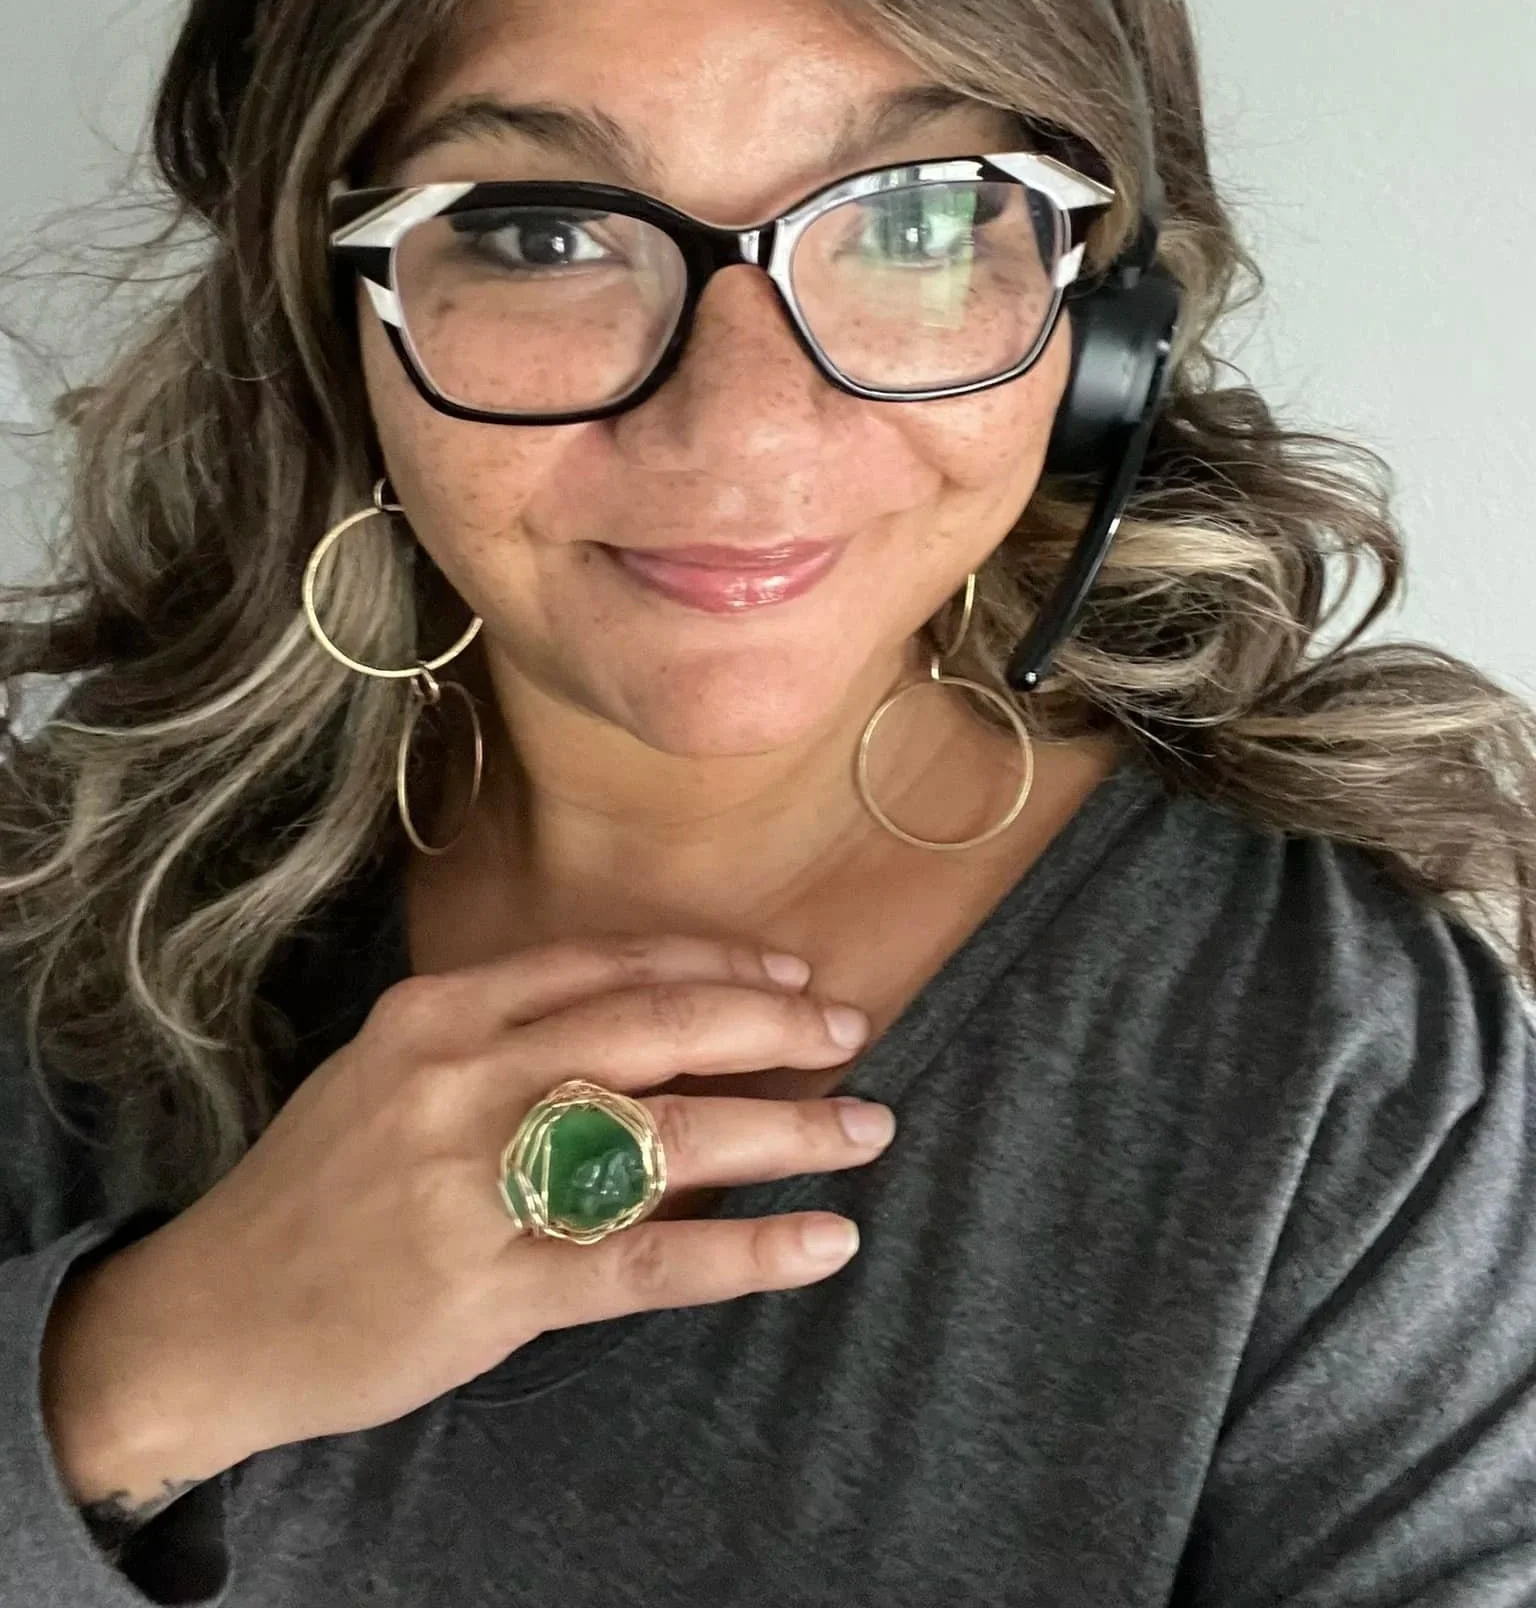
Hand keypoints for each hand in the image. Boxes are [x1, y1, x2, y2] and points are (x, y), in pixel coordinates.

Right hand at [50, 933, 889, 1481]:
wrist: (211, 1317)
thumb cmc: (321, 1186)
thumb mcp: (394, 1076)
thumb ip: (510, 1042)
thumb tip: (662, 1031)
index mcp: (439, 1013)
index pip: (608, 966)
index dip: (715, 966)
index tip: (791, 976)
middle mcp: (460, 1080)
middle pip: (652, 1030)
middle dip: (769, 1026)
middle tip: (850, 1032)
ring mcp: (476, 1186)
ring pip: (667, 1138)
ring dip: (786, 1130)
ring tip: (867, 1128)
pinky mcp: (491, 1290)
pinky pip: (647, 1265)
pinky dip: (747, 1253)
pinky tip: (822, 1242)